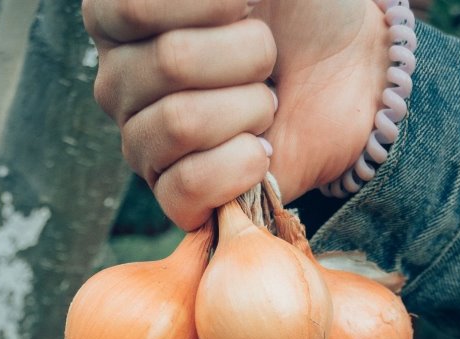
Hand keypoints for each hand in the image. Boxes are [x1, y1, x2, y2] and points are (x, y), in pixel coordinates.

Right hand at [82, 0, 387, 228]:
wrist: (343, 74)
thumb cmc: (295, 10)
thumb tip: (225, 3)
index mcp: (117, 16)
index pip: (134, 4)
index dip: (210, 4)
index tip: (246, 5)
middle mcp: (118, 81)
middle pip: (171, 61)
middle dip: (248, 54)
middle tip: (266, 61)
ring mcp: (142, 143)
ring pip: (182, 123)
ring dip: (251, 108)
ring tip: (266, 104)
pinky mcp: (175, 197)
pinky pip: (189, 186)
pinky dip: (242, 165)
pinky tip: (260, 151)